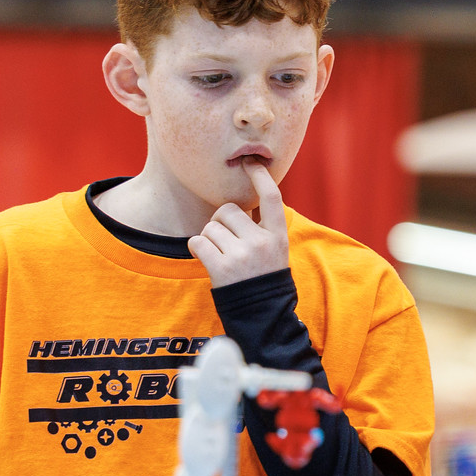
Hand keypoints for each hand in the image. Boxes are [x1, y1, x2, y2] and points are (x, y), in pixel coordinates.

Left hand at [187, 163, 291, 286]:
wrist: (262, 314)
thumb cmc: (263, 278)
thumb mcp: (275, 251)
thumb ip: (261, 228)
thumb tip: (239, 204)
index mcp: (278, 236)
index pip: (272, 198)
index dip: (260, 176)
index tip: (251, 162)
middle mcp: (262, 242)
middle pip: (228, 210)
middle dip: (220, 221)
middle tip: (225, 239)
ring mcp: (242, 255)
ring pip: (210, 227)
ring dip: (209, 238)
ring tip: (220, 254)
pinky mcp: (222, 268)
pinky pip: (197, 242)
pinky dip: (197, 249)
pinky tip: (207, 259)